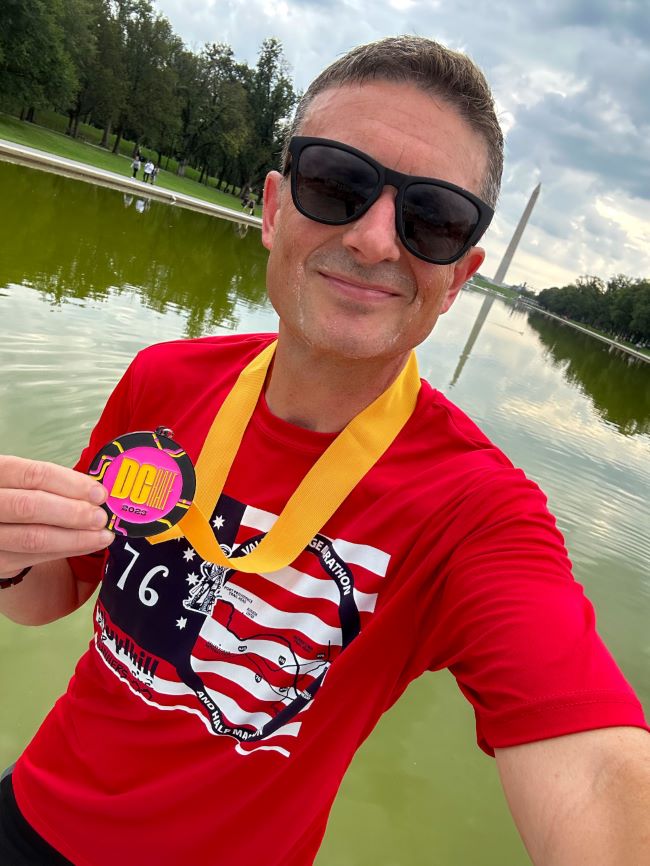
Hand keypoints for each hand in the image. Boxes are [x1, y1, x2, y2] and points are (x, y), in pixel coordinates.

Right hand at [0, 456, 113, 578]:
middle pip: (30, 507)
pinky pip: (34, 558)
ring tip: (102, 536)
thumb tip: (96, 493)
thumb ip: (53, 485)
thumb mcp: (25, 483)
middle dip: (73, 513)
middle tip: (101, 518)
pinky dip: (66, 551)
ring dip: (75, 537)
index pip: (33, 475)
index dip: (70, 484)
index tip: (99, 493)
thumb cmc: (17, 497)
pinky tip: (87, 545)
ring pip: (33, 538)